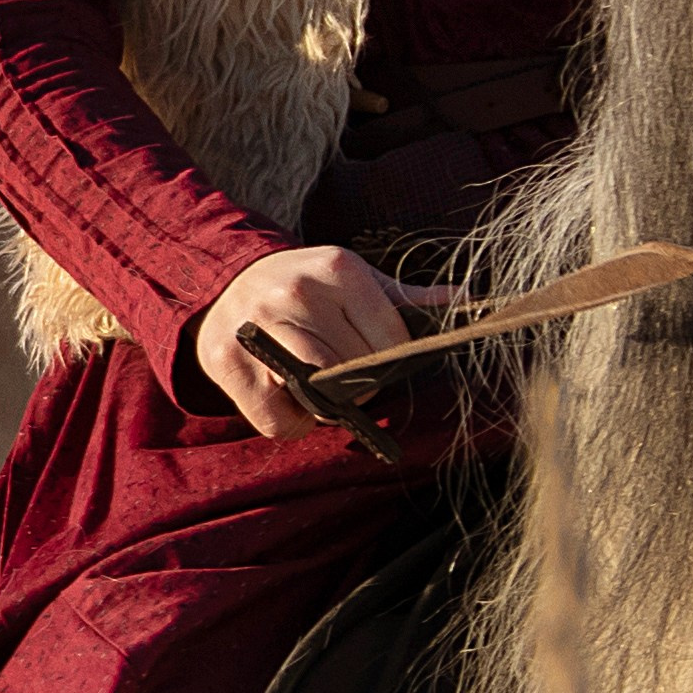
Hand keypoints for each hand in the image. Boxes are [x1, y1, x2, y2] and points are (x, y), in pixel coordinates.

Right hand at [194, 246, 429, 437]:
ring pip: (317, 397)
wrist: (227, 279)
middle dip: (355, 387)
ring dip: (323, 406)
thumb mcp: (354, 279)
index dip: (389, 364)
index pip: (391, 342)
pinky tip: (285, 397)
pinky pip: (278, 419)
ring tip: (313, 384)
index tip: (371, 360)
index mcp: (338, 270)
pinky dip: (290, 422)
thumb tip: (465, 302)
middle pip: (355, 374)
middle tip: (339, 375)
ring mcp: (258, 326)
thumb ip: (405, 298)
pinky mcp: (226, 360)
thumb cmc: (306, 286)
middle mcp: (297, 292)